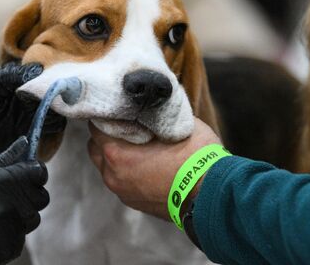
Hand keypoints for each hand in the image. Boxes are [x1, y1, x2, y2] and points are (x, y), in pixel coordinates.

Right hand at [0, 137, 48, 264]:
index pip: (38, 172)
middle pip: (41, 196)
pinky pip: (22, 234)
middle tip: (10, 193)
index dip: (35, 170)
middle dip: (30, 192)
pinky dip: (12, 230)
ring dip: (21, 212)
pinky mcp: (11, 247)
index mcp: (2, 182)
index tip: (29, 171)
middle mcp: (12, 205)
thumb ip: (0, 157)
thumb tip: (23, 143)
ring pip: (34, 216)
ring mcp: (13, 228)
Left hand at [87, 118, 221, 219]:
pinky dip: (127, 171)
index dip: (107, 114)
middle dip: (108, 135)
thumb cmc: (197, 157)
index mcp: (117, 154)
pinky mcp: (135, 203)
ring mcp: (123, 192)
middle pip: (96, 148)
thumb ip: (153, 115)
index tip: (120, 109)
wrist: (213, 195)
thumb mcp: (175, 124)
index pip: (96, 126)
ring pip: (107, 167)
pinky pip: (122, 181)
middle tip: (128, 125)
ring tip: (139, 145)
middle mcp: (113, 176)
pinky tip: (147, 163)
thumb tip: (148, 106)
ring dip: (117, 155)